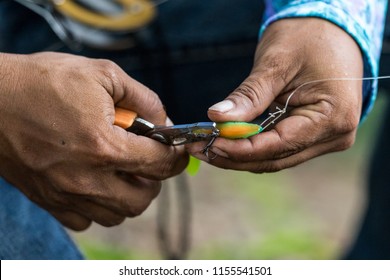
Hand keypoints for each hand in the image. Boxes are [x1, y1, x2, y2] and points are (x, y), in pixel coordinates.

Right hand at [0, 52, 187, 229]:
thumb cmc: (43, 82)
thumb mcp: (102, 75)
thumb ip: (143, 98)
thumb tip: (165, 120)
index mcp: (104, 146)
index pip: (159, 163)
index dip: (176, 156)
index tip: (177, 150)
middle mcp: (86, 178)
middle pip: (142, 199)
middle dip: (154, 179)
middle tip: (147, 159)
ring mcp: (65, 194)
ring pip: (117, 214)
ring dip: (128, 194)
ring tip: (121, 170)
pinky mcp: (48, 200)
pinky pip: (85, 220)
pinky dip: (98, 206)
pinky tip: (95, 181)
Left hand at [187, 18, 362, 171]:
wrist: (330, 29)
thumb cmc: (308, 38)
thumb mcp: (276, 63)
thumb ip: (249, 96)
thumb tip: (217, 118)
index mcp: (333, 117)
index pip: (279, 145)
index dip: (240, 149)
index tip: (208, 144)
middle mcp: (334, 135)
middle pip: (275, 158)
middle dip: (235, 156)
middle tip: (199, 149)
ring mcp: (326, 138)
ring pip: (275, 158)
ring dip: (240, 155)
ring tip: (207, 146)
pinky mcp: (313, 136)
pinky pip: (279, 148)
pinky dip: (252, 146)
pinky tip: (228, 141)